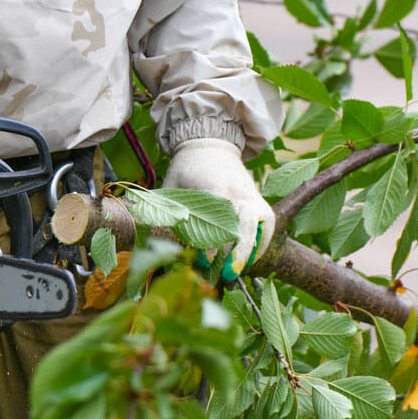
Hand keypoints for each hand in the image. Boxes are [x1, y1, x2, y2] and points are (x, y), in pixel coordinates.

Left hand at [162, 137, 273, 281]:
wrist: (212, 145)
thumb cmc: (187, 168)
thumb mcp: (172, 183)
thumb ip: (165, 207)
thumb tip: (149, 233)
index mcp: (214, 184)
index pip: (219, 213)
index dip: (214, 238)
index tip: (206, 259)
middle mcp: (238, 190)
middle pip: (247, 221)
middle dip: (239, 250)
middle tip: (227, 273)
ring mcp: (252, 195)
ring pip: (262, 224)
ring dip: (252, 250)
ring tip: (239, 271)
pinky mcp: (259, 200)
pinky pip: (267, 225)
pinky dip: (261, 243)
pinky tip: (248, 261)